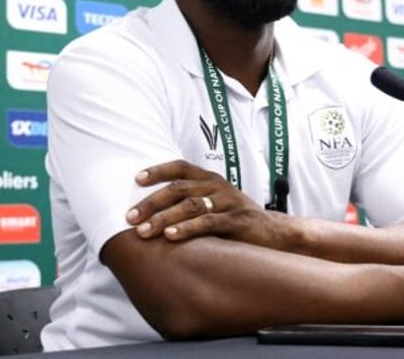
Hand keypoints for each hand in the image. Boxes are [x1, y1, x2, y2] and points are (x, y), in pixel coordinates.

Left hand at [126, 159, 282, 244]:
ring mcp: (227, 202)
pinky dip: (187, 229)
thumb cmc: (236, 220)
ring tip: (143, 231)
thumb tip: (151, 212)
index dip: (158, 171)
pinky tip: (170, 236)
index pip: (180, 167)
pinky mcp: (236, 220)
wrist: (274, 233)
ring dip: (163, 218)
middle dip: (151, 202)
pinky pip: (208, 223)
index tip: (135, 179)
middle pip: (179, 188)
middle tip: (130, 216)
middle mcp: (217, 186)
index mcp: (210, 179)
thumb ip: (191, 202)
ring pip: (190, 205)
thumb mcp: (215, 204)